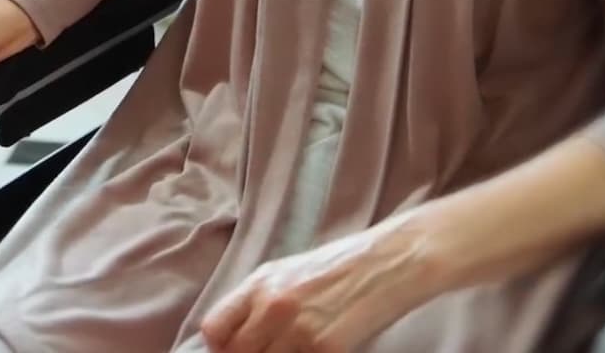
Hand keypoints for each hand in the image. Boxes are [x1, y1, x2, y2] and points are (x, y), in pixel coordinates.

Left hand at [199, 219, 444, 352]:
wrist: (390, 261)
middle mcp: (273, 305)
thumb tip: (234, 337)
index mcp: (260, 283)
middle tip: (270, 351)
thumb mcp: (289, 272)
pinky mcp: (326, 349)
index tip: (233, 351)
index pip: (214, 329)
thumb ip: (257, 302)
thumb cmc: (342, 266)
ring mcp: (299, 330)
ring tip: (298, 349)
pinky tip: (319, 350)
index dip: (221, 347)